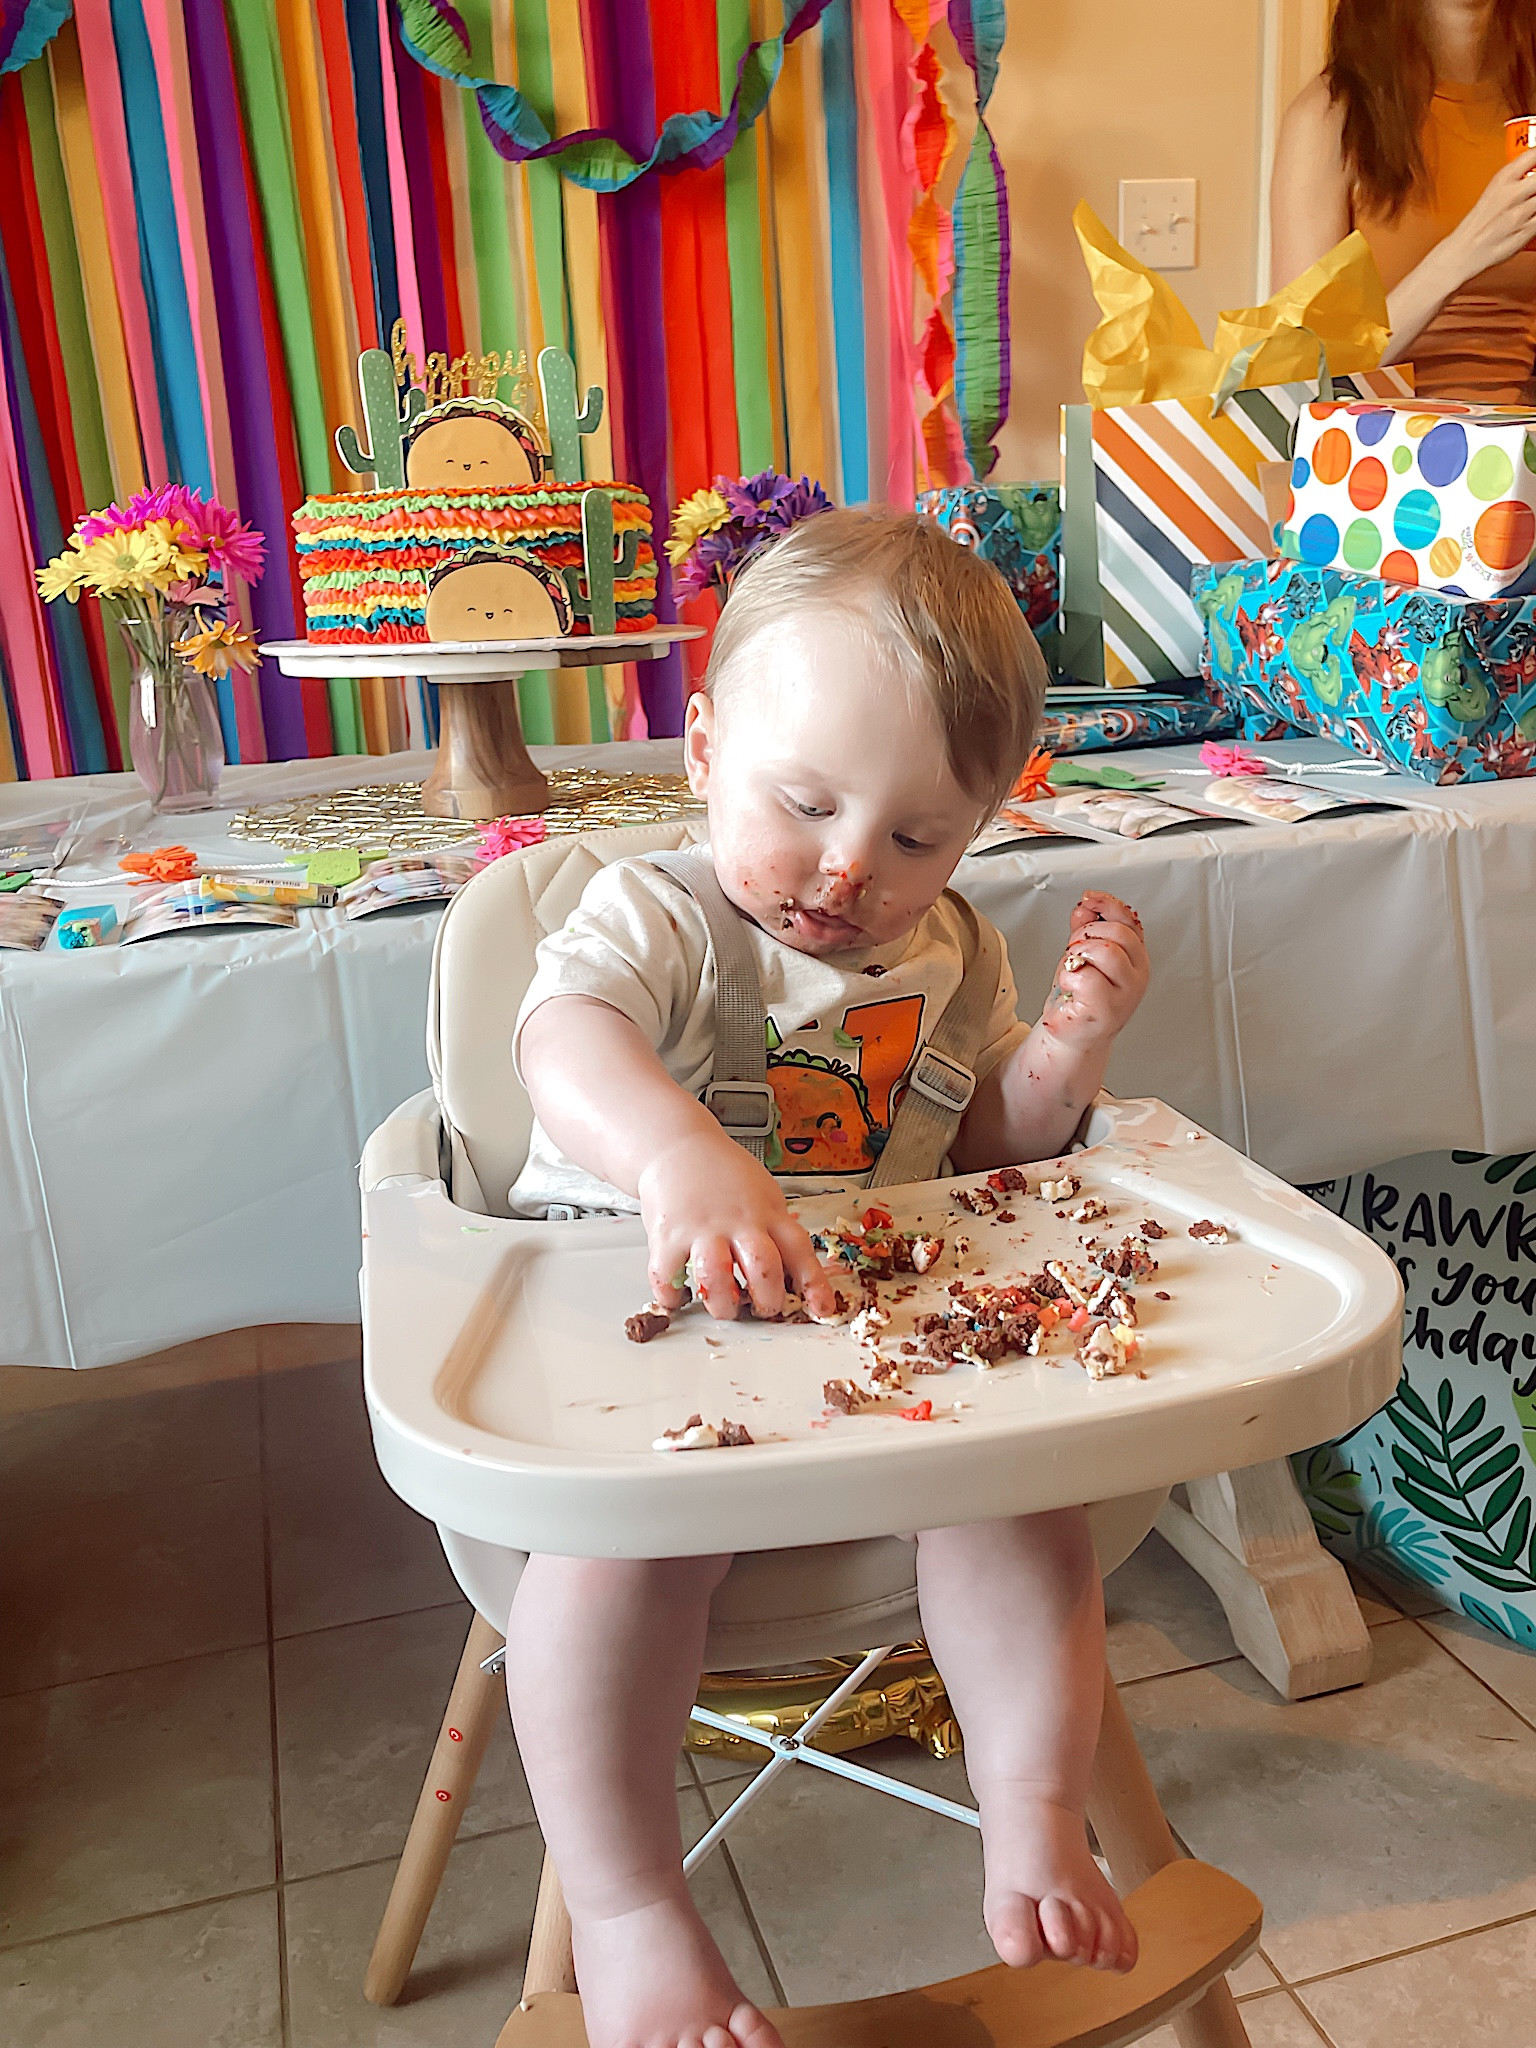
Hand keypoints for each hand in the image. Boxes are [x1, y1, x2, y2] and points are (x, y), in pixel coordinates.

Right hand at [637, 1127, 836, 1321]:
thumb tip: (794, 1273)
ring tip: (724, 1307)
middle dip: (767, 1301)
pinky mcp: (667, 1235)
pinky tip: (679, 1297)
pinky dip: (673, 1297)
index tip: (821, 1309)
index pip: (798, 1250)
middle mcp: (738, 1221)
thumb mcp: (763, 1193)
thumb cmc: (721, 1173)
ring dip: (723, 1305)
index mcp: (767, 1213)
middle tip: (762, 1309)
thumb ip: (775, 1229)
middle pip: (763, 1268)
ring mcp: (702, 1229)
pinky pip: (669, 1277)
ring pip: (718, 1278)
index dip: (813, 1283)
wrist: (676, 1145)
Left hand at [1044, 891, 1148, 1045]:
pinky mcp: (1107, 1010)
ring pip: (1107, 950)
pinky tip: (1071, 988)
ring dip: (1079, 954)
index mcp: (1136, 957)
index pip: (1129, 920)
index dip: (1108, 904)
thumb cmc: (1080, 997)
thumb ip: (1086, 927)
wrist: (1073, 1035)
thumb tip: (1086, 905)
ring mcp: (1125, 994)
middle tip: (1075, 952)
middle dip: (1087, 935)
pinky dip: (1070, 977)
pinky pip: (1086, 977)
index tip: (1088, 899)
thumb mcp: (1084, 954)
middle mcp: (1136, 974)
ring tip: (1074, 968)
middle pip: (1118, 933)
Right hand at [1441, 148, 1535, 283]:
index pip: (1533, 155)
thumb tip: (1534, 170)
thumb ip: (1517, 178)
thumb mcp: (1494, 190)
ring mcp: (1519, 214)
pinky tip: (1531, 218)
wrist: (1463, 252)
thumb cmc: (1478, 224)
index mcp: (1503, 178)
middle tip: (1533, 191)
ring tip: (1529, 205)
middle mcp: (1512, 194)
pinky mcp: (1525, 232)